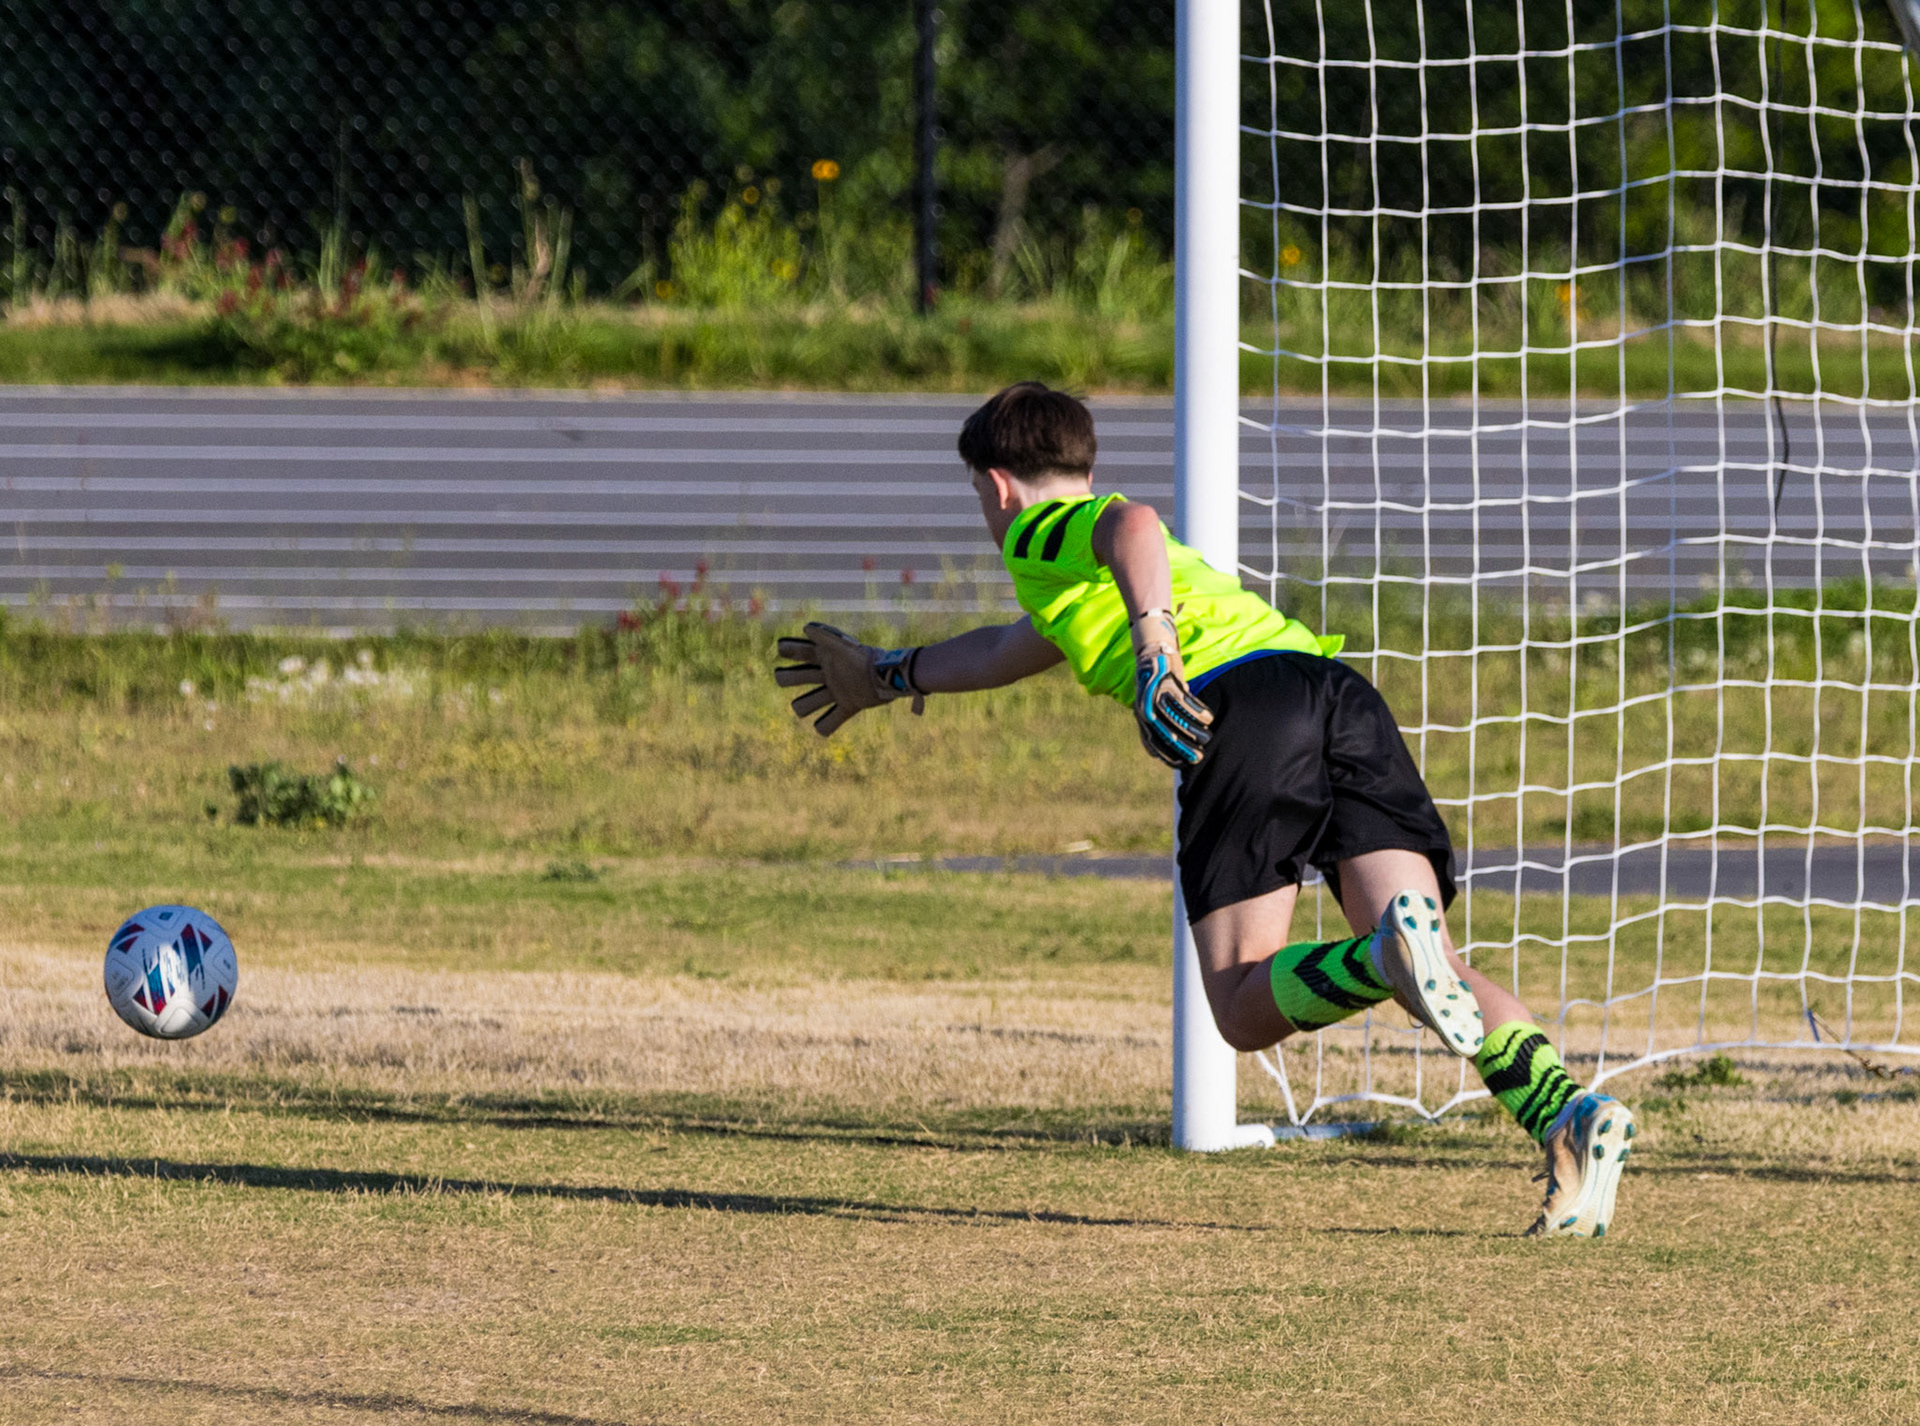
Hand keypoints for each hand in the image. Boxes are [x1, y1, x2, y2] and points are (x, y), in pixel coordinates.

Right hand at [774, 622, 925, 736]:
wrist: (888, 674)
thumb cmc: (864, 657)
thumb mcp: (843, 646)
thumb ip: (825, 636)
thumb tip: (806, 627)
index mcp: (825, 656)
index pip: (798, 651)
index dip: (787, 650)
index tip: (782, 649)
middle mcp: (827, 674)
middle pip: (794, 678)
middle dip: (787, 678)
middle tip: (784, 678)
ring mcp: (836, 691)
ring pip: (807, 703)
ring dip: (804, 705)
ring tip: (804, 707)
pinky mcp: (848, 706)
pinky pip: (830, 722)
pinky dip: (825, 726)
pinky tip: (823, 726)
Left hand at [1130, 609, 1211, 766]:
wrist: (1152, 649)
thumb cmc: (1155, 681)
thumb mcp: (1151, 702)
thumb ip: (1158, 721)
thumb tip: (1165, 746)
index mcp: (1141, 715)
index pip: (1152, 742)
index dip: (1167, 755)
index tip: (1182, 765)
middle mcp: (1145, 707)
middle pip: (1165, 733)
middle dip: (1182, 747)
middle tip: (1198, 757)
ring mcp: (1155, 694)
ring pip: (1177, 718)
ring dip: (1194, 729)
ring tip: (1208, 737)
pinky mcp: (1167, 681)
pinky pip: (1185, 700)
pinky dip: (1198, 710)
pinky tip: (1209, 717)